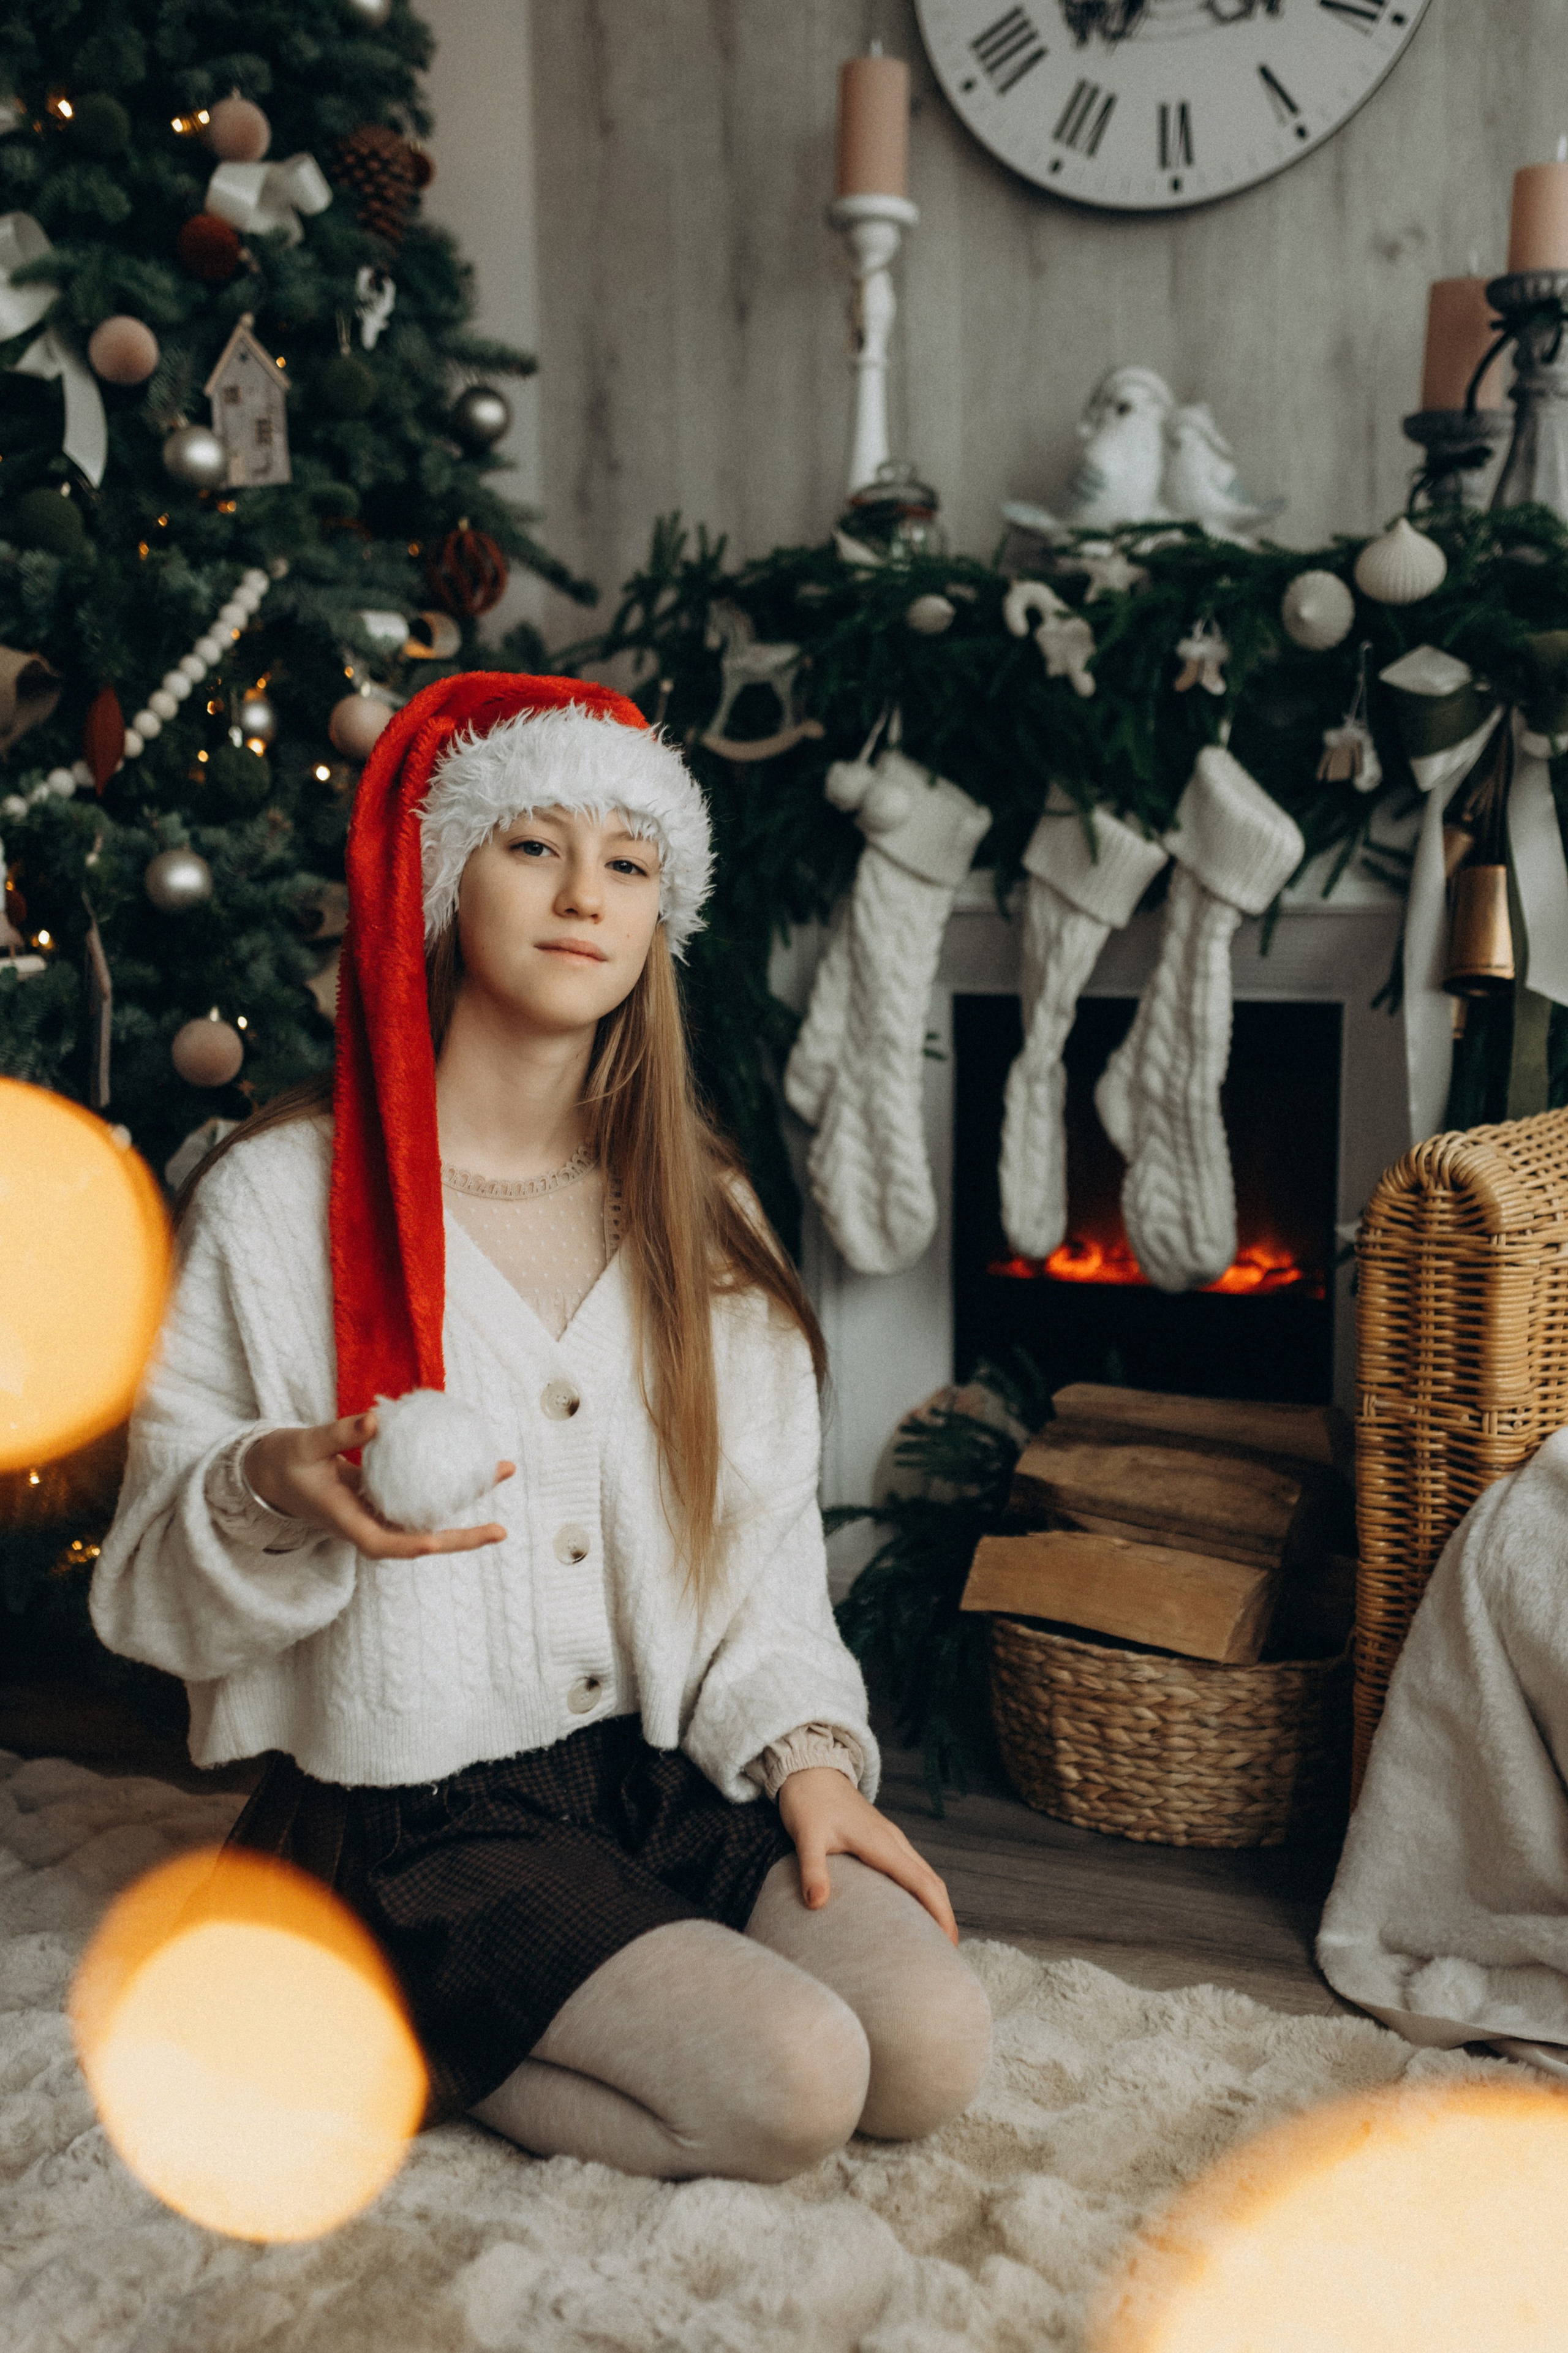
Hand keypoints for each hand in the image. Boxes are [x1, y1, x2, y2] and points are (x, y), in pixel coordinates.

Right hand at [243, 1410, 514, 1560]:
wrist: (274, 1473)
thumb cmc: (286, 1462)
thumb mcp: (306, 1445)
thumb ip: (339, 1434)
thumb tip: (377, 1420)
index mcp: (347, 1522)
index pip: (384, 1545)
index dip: (413, 1545)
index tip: (439, 1541)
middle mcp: (370, 1525)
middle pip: (421, 1540)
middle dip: (462, 1537)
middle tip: (502, 1530)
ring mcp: (380, 1514)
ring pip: (428, 1516)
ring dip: (465, 1498)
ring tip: (500, 1470)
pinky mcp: (386, 1500)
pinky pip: (422, 1496)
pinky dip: (447, 1481)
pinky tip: (470, 1459)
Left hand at [775, 1767, 958, 1943]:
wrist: (810, 1769)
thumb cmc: (808, 1801)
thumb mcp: (806, 1836)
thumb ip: (812, 1869)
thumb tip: (816, 1903)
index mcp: (882, 1843)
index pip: (922, 1882)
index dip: (939, 1913)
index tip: (948, 1943)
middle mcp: (893, 1841)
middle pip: (932, 1881)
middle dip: (944, 1915)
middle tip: (946, 1954)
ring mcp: (891, 1838)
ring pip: (924, 1873)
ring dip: (935, 1903)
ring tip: (934, 1939)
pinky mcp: (883, 1839)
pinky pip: (912, 1867)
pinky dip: (922, 1890)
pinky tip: (911, 1909)